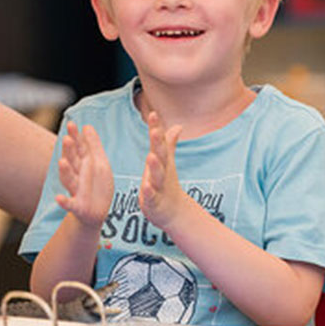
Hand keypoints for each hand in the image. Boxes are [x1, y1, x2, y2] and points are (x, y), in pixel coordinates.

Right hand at [55, 122, 113, 227]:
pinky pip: (69, 204)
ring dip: (65, 171)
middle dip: (69, 151)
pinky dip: (63, 202)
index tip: (71, 124)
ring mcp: (76, 190)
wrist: (98, 212)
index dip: (74, 137)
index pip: (78, 148)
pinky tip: (58, 199)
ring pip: (69, 179)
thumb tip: (87, 126)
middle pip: (72, 161)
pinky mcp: (77, 206)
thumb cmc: (98, 185)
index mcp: (83, 164)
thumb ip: (93, 145)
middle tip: (67, 139)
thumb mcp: (100, 163)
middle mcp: (77, 175)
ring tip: (62, 162)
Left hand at [139, 111, 184, 229]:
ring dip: (154, 166)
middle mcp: (162, 171)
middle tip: (156, 131)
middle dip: (158, 143)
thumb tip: (178, 125)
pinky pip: (151, 196)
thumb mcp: (167, 161)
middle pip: (161, 156)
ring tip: (151, 156)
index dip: (156, 128)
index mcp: (162, 161)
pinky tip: (145, 186)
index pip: (159, 142)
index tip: (153, 114)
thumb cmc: (166, 182)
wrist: (173, 211)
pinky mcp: (154, 201)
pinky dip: (149, 192)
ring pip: (157, 175)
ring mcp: (159, 186)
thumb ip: (169, 143)